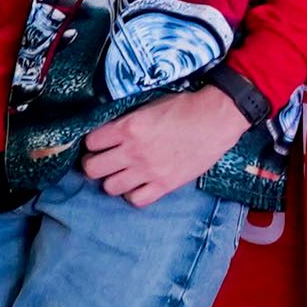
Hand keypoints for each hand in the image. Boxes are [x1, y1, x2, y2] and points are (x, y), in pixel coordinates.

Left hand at [79, 85, 246, 205]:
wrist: (215, 119)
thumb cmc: (183, 107)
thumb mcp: (148, 106)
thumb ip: (126, 121)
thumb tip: (109, 132)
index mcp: (128, 127)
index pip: (91, 142)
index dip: (92, 143)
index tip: (98, 143)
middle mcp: (133, 151)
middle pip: (92, 168)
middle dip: (93, 163)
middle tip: (102, 160)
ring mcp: (148, 171)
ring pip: (109, 187)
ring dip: (112, 180)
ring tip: (121, 173)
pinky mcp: (164, 185)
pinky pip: (136, 199)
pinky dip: (133, 193)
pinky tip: (138, 184)